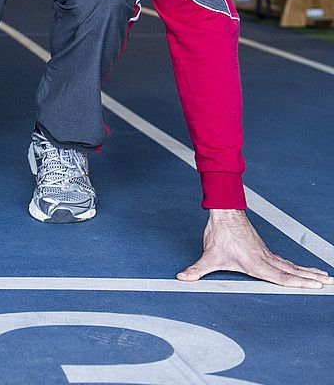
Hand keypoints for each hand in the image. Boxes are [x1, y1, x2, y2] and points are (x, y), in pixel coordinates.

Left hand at [177, 209, 332, 287]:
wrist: (225, 213)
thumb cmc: (220, 234)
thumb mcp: (208, 256)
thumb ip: (197, 270)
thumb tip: (181, 278)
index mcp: (256, 264)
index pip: (282, 277)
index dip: (299, 283)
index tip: (317, 285)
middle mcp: (266, 260)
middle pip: (294, 272)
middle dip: (313, 279)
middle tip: (332, 283)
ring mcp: (268, 255)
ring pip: (293, 266)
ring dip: (310, 273)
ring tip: (327, 278)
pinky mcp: (266, 252)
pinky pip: (287, 262)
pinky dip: (299, 268)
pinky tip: (307, 272)